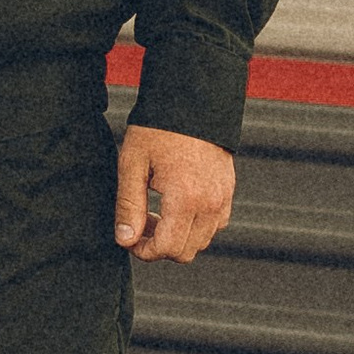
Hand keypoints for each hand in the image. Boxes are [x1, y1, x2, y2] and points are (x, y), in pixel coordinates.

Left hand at [114, 125, 234, 263]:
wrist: (193, 101)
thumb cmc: (158, 129)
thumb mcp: (133, 164)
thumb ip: (128, 206)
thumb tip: (125, 240)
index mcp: (185, 198)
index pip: (166, 248)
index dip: (143, 251)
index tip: (128, 238)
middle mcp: (210, 203)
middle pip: (185, 252)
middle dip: (159, 246)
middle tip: (139, 222)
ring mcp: (223, 199)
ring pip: (202, 242)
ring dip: (177, 237)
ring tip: (156, 212)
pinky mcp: (228, 192)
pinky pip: (215, 225)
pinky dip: (195, 226)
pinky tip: (176, 206)